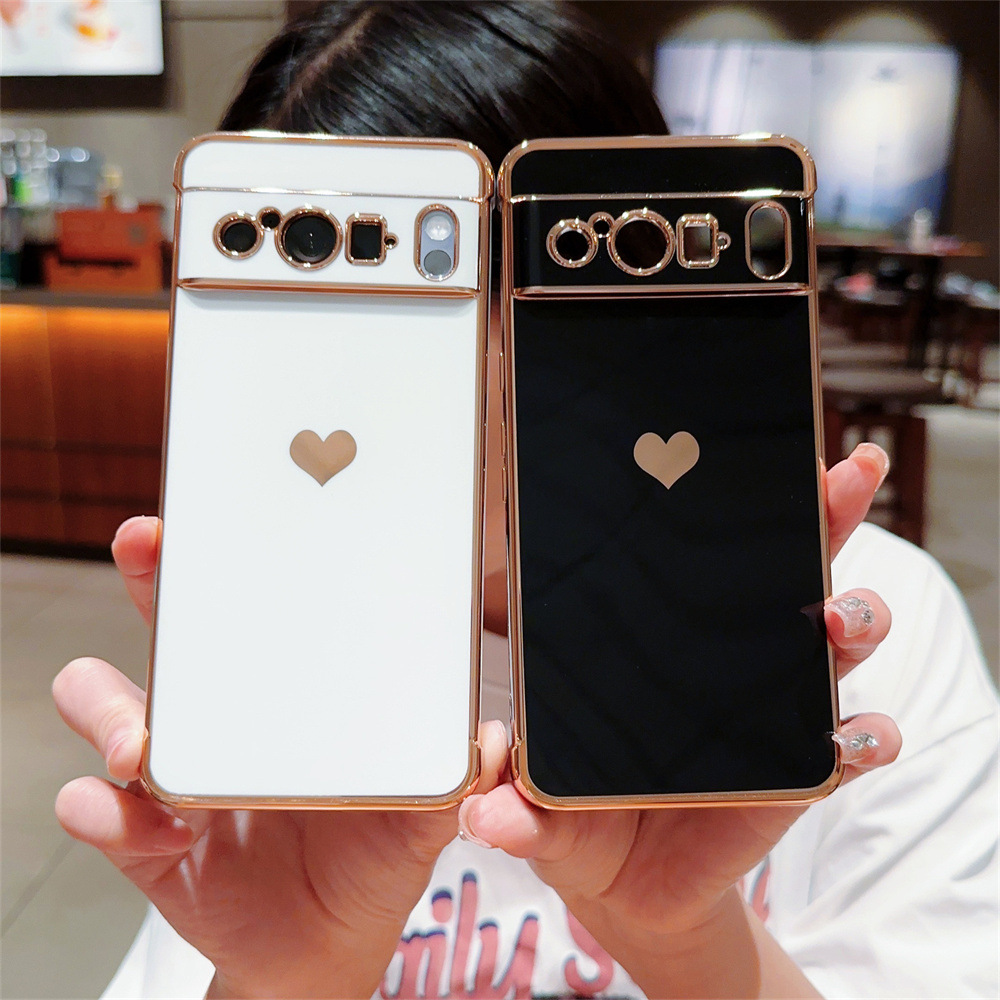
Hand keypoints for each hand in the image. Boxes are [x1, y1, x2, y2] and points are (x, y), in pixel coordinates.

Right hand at [53, 517, 507, 999]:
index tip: (223, 510)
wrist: (330, 937)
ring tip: (148, 744)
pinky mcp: (142, 838)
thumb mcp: (420, 809)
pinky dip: (108, 813)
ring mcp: (170, 770)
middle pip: (165, 623)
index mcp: (283, 686)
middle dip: (152, 578)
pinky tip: (154, 830)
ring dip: (115, 711)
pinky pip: (98, 812)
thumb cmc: (374, 848)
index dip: (232, 549)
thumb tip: (493, 740)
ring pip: (104, 705)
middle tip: (150, 549)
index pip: (249, 601)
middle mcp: (216, 711)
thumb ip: (453, 771)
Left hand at [458, 443, 901, 998]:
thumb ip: (510, 795)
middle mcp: (730, 652)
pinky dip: (866, 736)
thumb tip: (479, 810)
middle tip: (837, 477)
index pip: (700, 547)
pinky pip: (852, 744)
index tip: (736, 448)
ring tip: (839, 614)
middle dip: (823, 511)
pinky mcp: (803, 770)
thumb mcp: (536, 791)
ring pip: (836, 637)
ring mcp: (773, 705)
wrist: (624, 883)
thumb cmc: (575, 810)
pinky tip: (857, 735)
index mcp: (662, 632)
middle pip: (788, 564)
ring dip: (854, 613)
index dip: (725, 493)